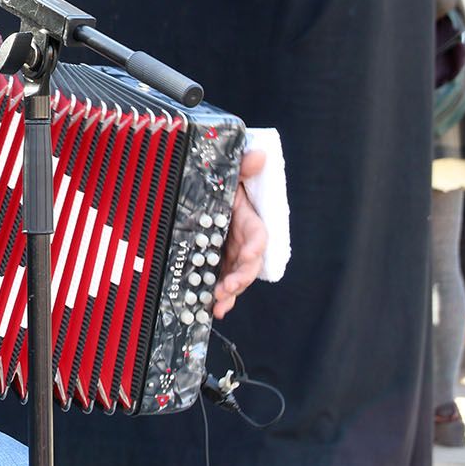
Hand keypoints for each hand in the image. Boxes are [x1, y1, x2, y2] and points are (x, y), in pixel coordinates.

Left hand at [212, 147, 267, 318]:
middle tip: (227, 287)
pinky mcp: (219, 265)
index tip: (248, 254)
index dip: (255, 246)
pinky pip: (222, 284)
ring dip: (230, 292)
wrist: (206, 196)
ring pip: (236, 278)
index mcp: (248, 221)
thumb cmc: (220, 186)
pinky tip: (212, 310)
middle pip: (249, 264)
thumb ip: (241, 167)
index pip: (258, 236)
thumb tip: (258, 155)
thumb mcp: (229, 174)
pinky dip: (220, 298)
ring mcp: (231, 255)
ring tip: (218, 303)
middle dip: (240, 277)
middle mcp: (243, 242)